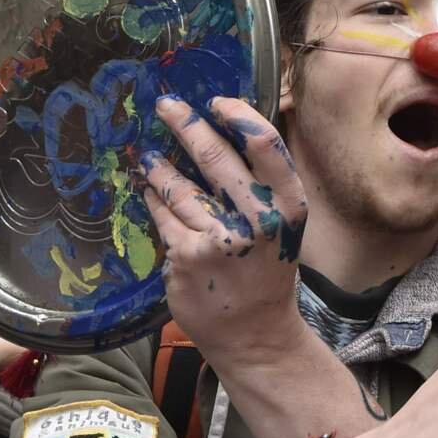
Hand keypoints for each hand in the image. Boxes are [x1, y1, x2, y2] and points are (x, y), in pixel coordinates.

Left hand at [143, 95, 308, 360]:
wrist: (255, 335)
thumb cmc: (267, 272)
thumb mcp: (283, 227)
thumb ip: (263, 187)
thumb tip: (227, 133)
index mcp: (289, 206)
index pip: (265, 144)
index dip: (238, 116)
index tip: (215, 102)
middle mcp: (258, 220)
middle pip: (215, 157)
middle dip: (186, 124)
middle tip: (165, 105)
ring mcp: (219, 238)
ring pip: (180, 188)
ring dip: (160, 167)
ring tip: (147, 156)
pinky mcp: (186, 257)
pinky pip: (164, 218)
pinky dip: (155, 203)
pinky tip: (150, 194)